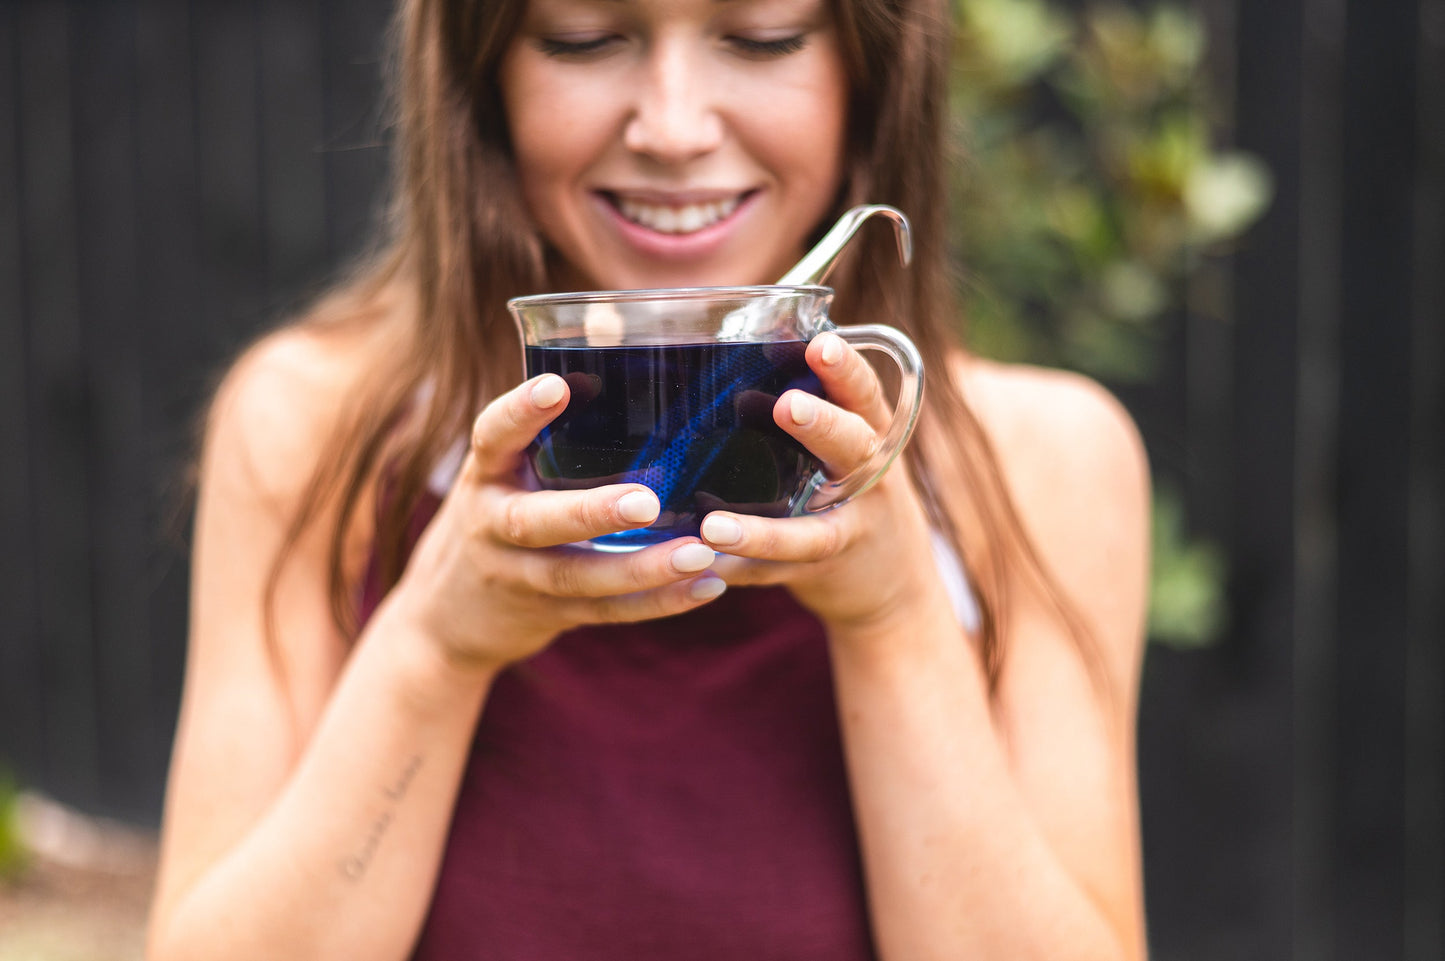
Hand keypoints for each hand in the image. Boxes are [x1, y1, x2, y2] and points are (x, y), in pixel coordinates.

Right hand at [386, 374, 726, 673]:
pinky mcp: (550, 615)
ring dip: (642, 569)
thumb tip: (609, 318)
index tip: (555, 387)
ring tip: (700, 552)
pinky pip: (606, 613)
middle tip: (647, 501)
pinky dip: (658, 603)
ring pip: (578, 577)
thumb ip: (554, 416)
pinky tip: (708, 586)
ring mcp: (518, 576)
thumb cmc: (500, 509)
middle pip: (534, 521)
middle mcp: (493, 525)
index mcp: (485, 474)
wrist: (446, 615)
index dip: (519, 413)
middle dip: (590, 513)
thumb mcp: (508, 465)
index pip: (491, 436)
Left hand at [698, 332, 940, 632]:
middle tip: (788, 406)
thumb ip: (812, 404)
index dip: (845, 369)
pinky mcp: (825, 573)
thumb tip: (738, 343)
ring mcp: (851, 531)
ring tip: (714, 526)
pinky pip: (782, 573)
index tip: (820, 344)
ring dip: (763, 532)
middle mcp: (869, 480)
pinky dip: (744, 572)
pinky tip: (707, 569)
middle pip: (853, 448)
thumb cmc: (851, 490)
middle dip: (822, 426)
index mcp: (870, 434)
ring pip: (814, 532)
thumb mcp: (848, 445)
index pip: (863, 393)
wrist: (892, 581)